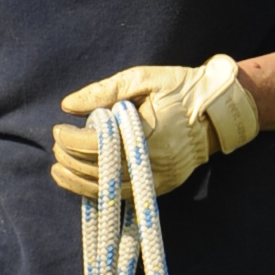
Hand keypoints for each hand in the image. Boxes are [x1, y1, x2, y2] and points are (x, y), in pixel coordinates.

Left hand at [51, 55, 257, 200]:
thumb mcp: (143, 78)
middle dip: (69, 159)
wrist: (218, 112)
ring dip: (77, 180)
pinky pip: (123, 195)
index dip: (70, 139)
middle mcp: (154, 161)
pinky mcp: (162, 187)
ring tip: (58, 168)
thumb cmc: (179, 88)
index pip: (97, 144)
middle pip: (99, 169)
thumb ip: (104, 90)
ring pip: (108, 189)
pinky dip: (98, 191)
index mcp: (148, 132)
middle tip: (56, 145)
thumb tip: (67, 105)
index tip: (57, 129)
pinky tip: (79, 182)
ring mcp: (159, 178)